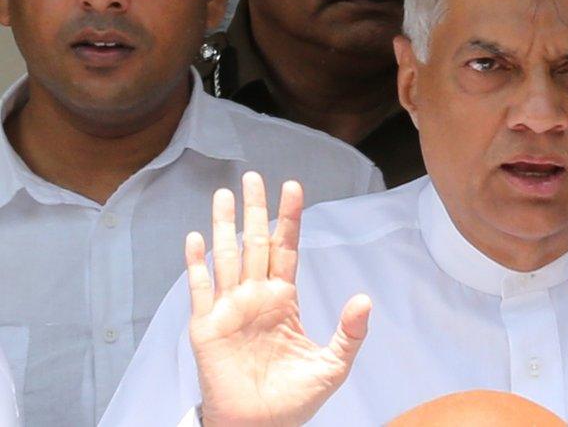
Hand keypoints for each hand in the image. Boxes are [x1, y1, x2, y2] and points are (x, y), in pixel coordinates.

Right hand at [184, 172, 371, 426]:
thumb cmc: (294, 399)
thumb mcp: (332, 364)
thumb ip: (350, 332)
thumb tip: (365, 299)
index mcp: (283, 299)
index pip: (286, 248)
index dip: (289, 218)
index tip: (293, 187)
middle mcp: (255, 297)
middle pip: (254, 242)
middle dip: (254, 209)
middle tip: (253, 176)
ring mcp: (229, 309)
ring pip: (226, 257)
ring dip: (224, 226)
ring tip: (223, 194)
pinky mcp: (207, 328)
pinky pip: (200, 290)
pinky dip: (196, 264)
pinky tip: (196, 238)